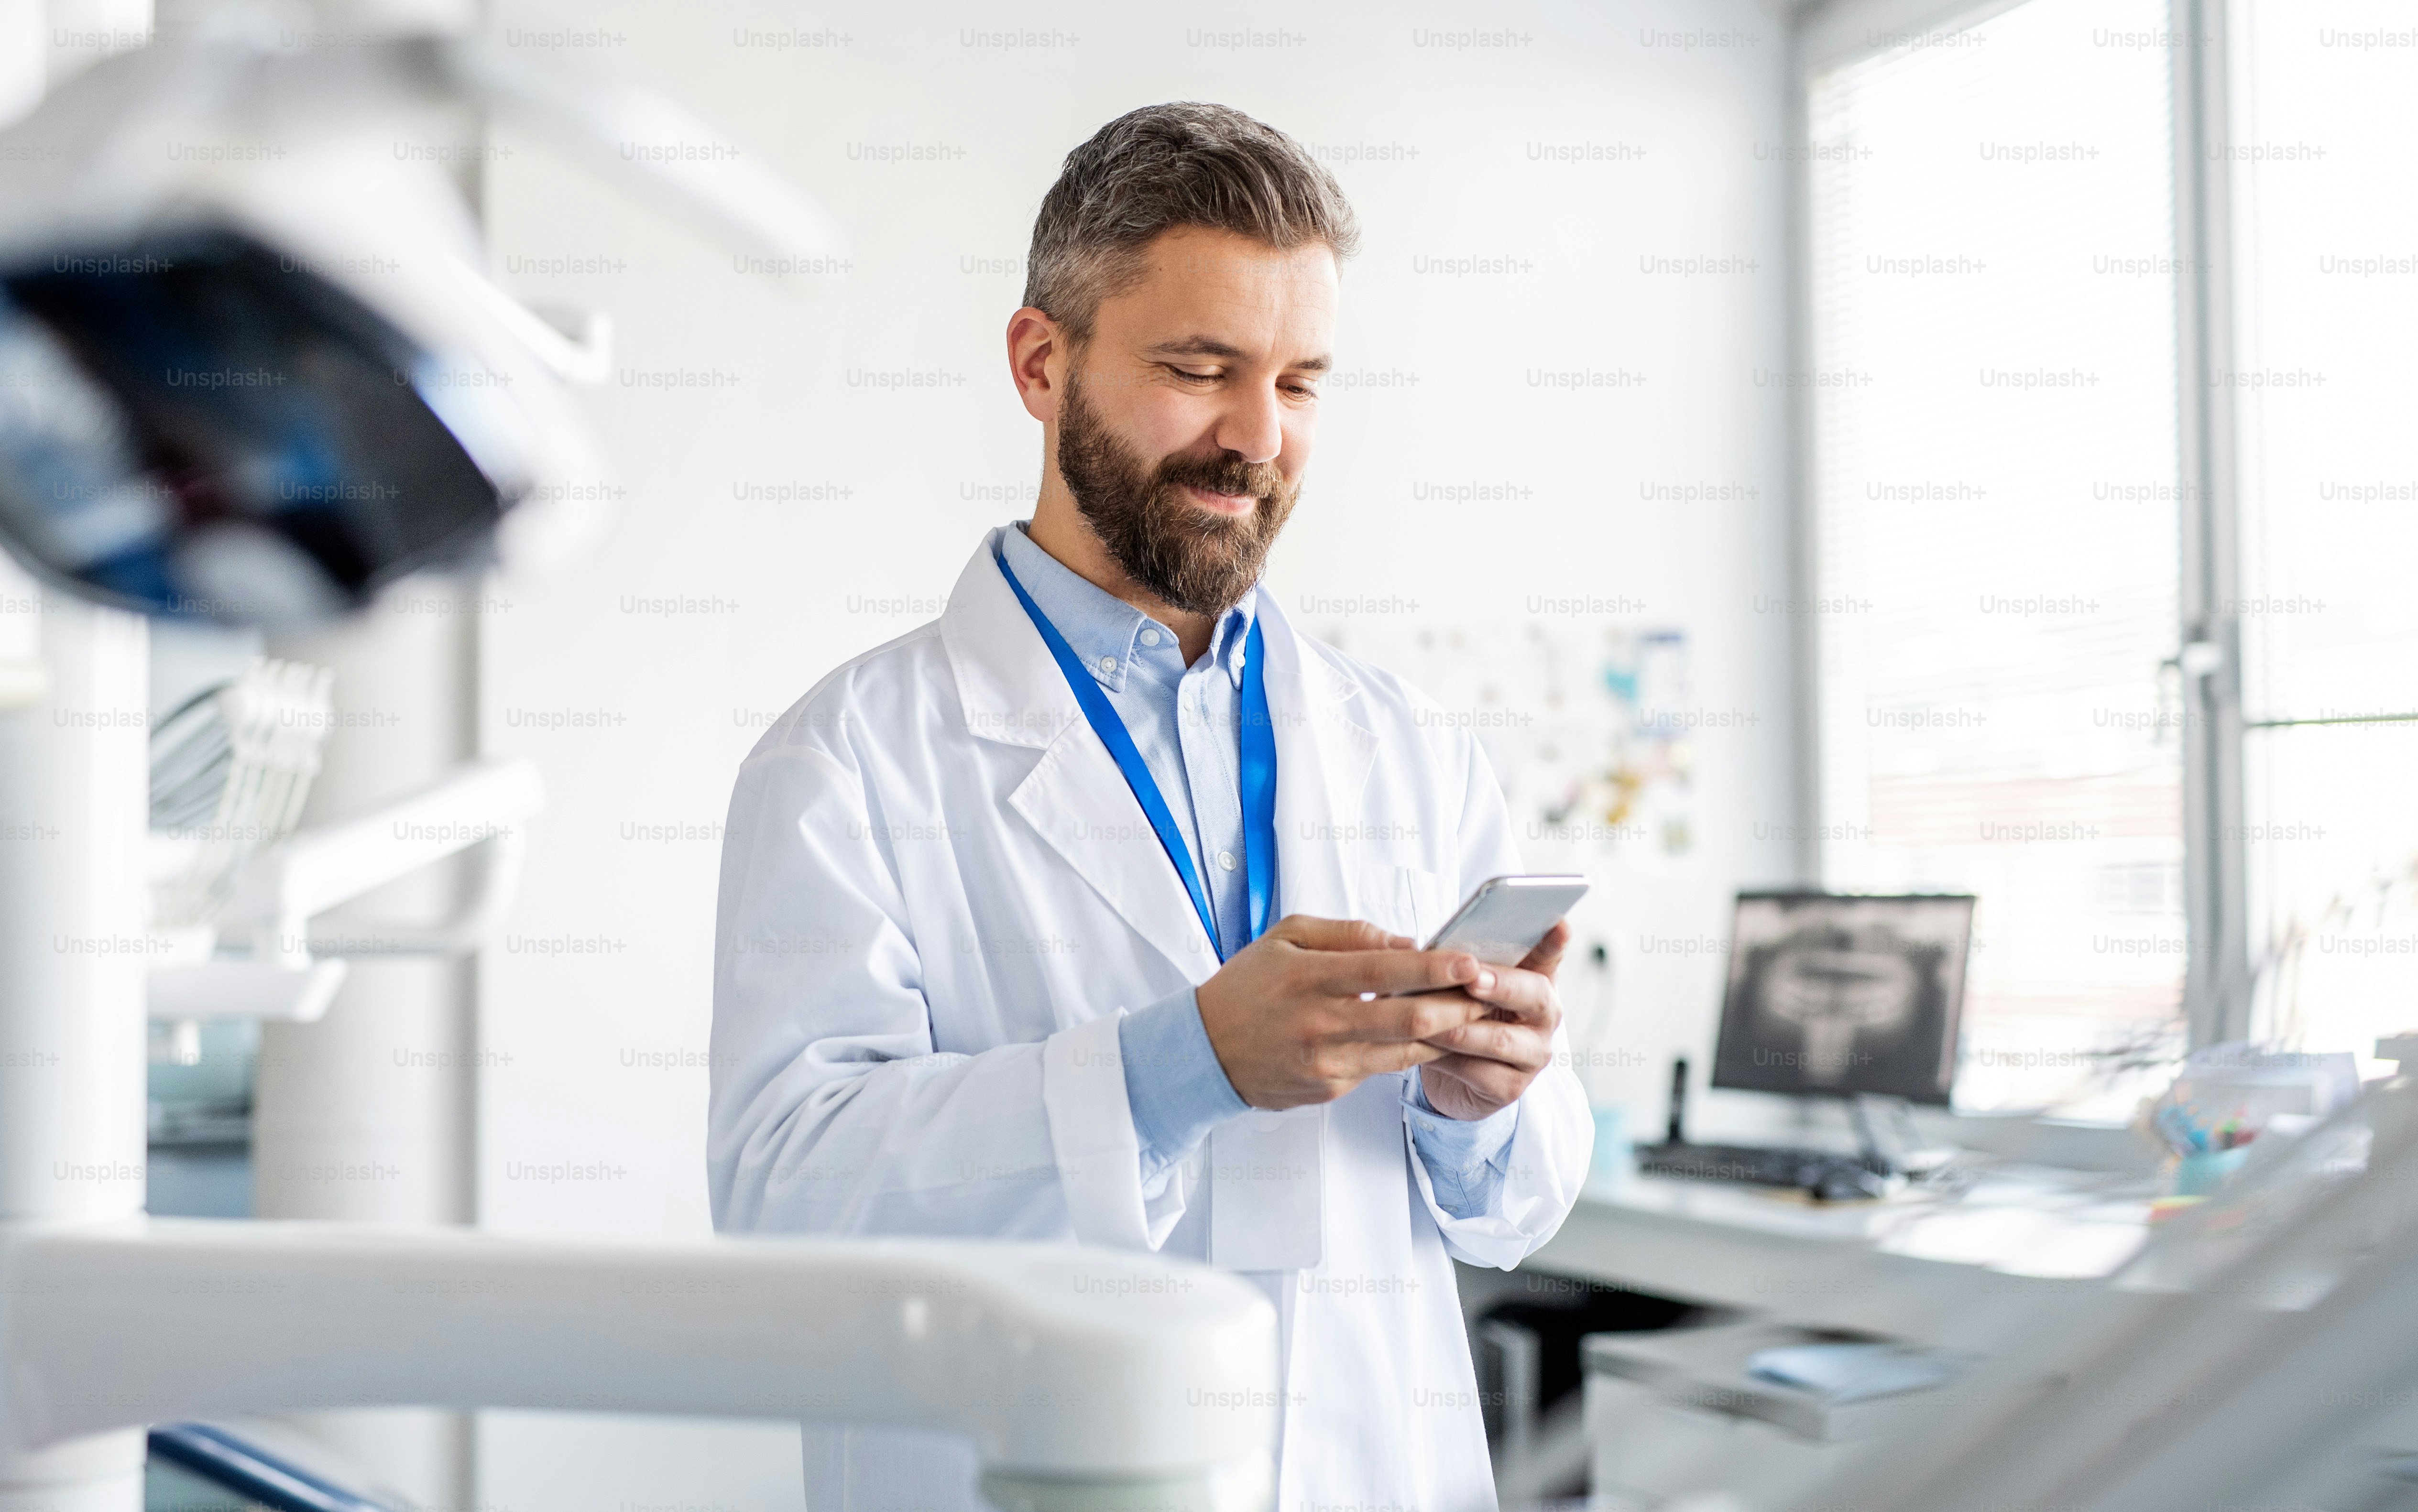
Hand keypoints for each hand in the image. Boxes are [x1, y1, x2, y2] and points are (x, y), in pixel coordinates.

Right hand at [1195, 915, 1499, 1109]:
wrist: (1204, 1052)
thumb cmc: (1248, 985)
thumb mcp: (1286, 938)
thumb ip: (1348, 934)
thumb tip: (1405, 942)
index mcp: (1308, 978)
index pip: (1383, 970)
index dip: (1433, 968)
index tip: (1469, 961)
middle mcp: (1319, 1024)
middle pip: (1406, 1019)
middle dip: (1457, 1007)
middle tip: (1490, 993)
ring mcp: (1327, 1063)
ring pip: (1404, 1051)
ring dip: (1446, 1034)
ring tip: (1474, 1015)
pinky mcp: (1330, 1089)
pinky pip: (1382, 1068)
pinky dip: (1410, 1052)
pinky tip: (1431, 1037)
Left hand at [1417, 921, 1568, 1120]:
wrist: (1454, 1075)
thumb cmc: (1461, 1014)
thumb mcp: (1462, 985)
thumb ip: (1459, 966)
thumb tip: (1423, 948)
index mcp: (1536, 979)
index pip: (1549, 954)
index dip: (1554, 941)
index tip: (1558, 923)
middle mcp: (1545, 1016)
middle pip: (1534, 994)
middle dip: (1501, 984)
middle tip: (1472, 978)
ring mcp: (1533, 1054)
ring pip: (1500, 1039)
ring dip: (1460, 1027)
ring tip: (1424, 1016)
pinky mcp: (1511, 1087)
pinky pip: (1477, 1071)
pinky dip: (1444, 1058)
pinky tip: (1420, 1048)